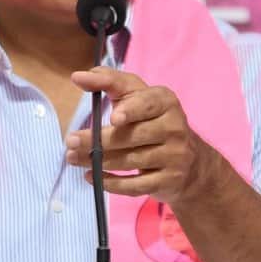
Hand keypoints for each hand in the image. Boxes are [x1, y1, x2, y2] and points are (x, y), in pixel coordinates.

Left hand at [67, 66, 212, 203]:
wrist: (190, 163)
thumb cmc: (152, 122)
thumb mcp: (137, 96)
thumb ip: (110, 82)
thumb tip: (78, 76)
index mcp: (165, 101)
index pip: (146, 103)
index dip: (131, 110)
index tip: (114, 117)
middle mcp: (174, 127)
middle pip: (131, 135)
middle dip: (98, 140)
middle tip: (70, 142)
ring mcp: (174, 155)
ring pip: (130, 161)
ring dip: (97, 162)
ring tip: (73, 158)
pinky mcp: (170, 180)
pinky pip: (136, 185)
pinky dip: (111, 183)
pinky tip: (92, 177)